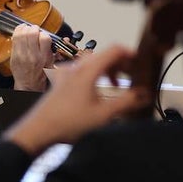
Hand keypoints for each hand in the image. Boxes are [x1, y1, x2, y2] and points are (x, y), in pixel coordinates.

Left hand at [3, 44, 148, 155]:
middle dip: (122, 64)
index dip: (131, 54)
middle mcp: (76, 68)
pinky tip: (99, 90)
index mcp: (88, 70)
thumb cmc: (66, 123)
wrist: (38, 131)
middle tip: (133, 75)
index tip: (141, 62)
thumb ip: (127, 102)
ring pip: (93, 63)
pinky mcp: (62, 82)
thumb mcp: (104, 114)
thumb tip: (144, 94)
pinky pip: (83, 71)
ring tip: (118, 83)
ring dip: (109, 70)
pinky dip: (96, 75)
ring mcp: (67, 74)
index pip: (114, 50)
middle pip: (104, 55)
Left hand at [9, 23, 54, 91]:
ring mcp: (22, 55)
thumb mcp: (52, 63)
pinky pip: (14, 38)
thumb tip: (66, 39)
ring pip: (22, 34)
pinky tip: (21, 31)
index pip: (45, 38)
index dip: (44, 33)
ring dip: (25, 29)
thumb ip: (57, 49)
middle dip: (34, 29)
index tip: (43, 35)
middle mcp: (33, 55)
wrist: (28, 84)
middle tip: (35, 30)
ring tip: (28, 29)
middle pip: (32, 33)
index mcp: (44, 57)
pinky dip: (17, 31)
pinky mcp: (14, 54)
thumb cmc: (41, 74)